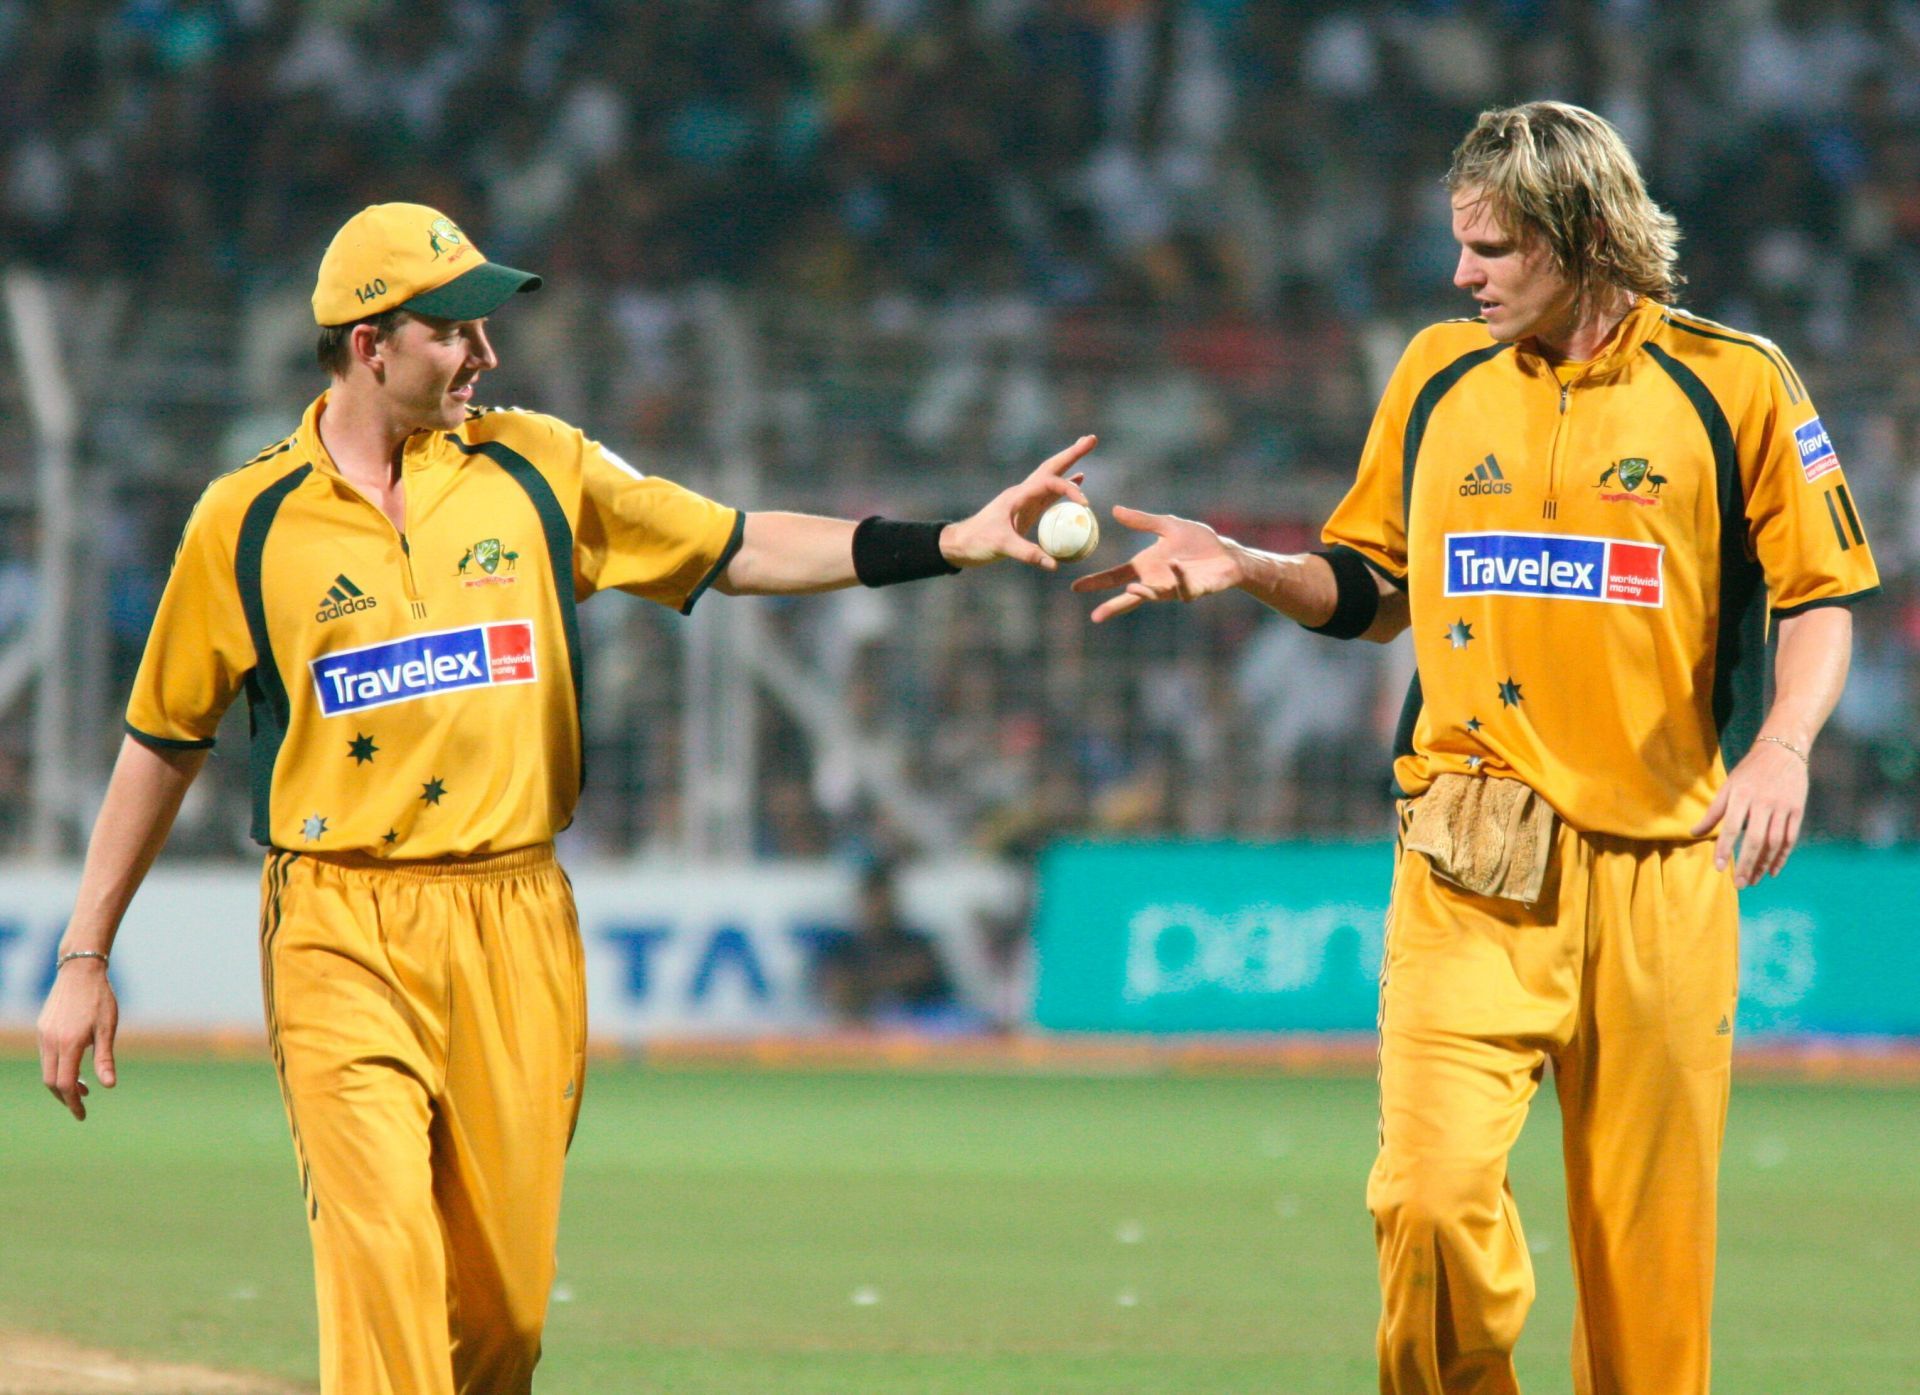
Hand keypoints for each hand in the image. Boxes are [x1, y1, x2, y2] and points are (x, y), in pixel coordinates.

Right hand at [38, 958, 118, 1120]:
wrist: (80, 971)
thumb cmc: (100, 999)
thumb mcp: (108, 1029)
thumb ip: (105, 1059)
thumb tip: (109, 1086)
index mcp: (69, 1044)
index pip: (66, 1084)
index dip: (74, 1103)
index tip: (82, 1115)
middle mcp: (51, 1042)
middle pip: (52, 1082)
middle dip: (66, 1097)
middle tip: (82, 1105)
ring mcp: (43, 1036)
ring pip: (47, 1070)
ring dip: (62, 1083)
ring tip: (83, 1087)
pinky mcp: (42, 1029)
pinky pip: (46, 1057)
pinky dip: (57, 1068)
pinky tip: (74, 1066)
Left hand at [940, 435, 1095, 568]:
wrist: (960, 544)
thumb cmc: (977, 542)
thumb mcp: (1002, 547)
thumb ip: (1028, 554)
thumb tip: (1055, 565)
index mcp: (1018, 496)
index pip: (1049, 482)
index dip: (1069, 489)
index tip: (1085, 505)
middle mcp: (1023, 493)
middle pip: (1051, 467)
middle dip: (1072, 453)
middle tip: (1092, 439)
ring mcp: (1025, 500)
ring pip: (1051, 476)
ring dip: (1070, 463)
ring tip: (1087, 448)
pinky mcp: (1027, 510)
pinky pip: (1050, 493)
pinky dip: (1065, 485)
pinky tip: (1078, 480)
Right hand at [1068, 506, 1245, 622]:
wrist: (1226, 553)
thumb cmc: (1197, 542)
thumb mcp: (1167, 525)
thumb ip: (1142, 521)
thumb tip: (1114, 510)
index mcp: (1145, 566)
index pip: (1116, 576)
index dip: (1097, 582)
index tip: (1076, 587)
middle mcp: (1155, 581)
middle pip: (1129, 597)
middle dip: (1113, 606)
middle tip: (1095, 616)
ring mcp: (1173, 588)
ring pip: (1154, 596)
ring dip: (1143, 594)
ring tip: (1130, 590)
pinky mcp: (1193, 590)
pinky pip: (1182, 587)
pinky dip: (1177, 577)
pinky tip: (1174, 565)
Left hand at [1690, 739, 1809, 887]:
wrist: (1783, 750)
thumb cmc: (1750, 771)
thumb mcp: (1728, 786)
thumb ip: (1713, 812)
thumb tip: (1694, 833)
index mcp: (1741, 795)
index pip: (1732, 826)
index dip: (1725, 848)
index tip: (1719, 867)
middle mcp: (1763, 802)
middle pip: (1755, 839)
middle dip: (1747, 864)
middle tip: (1739, 884)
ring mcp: (1783, 807)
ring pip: (1774, 842)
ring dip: (1764, 864)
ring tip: (1754, 880)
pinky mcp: (1798, 810)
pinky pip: (1790, 838)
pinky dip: (1782, 856)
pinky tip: (1773, 871)